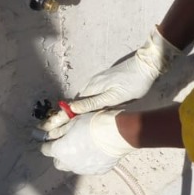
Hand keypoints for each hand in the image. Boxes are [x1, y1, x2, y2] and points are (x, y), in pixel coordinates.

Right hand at [36, 28, 180, 137]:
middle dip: (62, 117)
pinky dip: (83, 105)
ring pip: (81, 100)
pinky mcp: (105, 81)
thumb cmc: (133, 83)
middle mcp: (92, 85)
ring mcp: (98, 82)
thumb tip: (72, 108)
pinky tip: (84, 113)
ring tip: (62, 126)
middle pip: (74, 103)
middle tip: (48, 129)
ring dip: (72, 111)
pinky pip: (90, 96)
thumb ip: (93, 103)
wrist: (146, 65)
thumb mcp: (114, 96)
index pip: (71, 106)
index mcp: (92, 90)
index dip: (59, 117)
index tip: (46, 127)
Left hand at [38, 110, 130, 174]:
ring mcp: (83, 169)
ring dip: (73, 159)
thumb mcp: (73, 122)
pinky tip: (95, 151)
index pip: (45, 150)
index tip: (51, 139)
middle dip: (60, 154)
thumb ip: (59, 131)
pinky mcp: (97, 171)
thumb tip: (51, 134)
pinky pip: (88, 167)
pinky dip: (88, 161)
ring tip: (83, 146)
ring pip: (73, 166)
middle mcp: (69, 164)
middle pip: (58, 162)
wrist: (116, 134)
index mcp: (60, 151)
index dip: (48, 143)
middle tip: (67, 144)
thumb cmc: (94, 124)